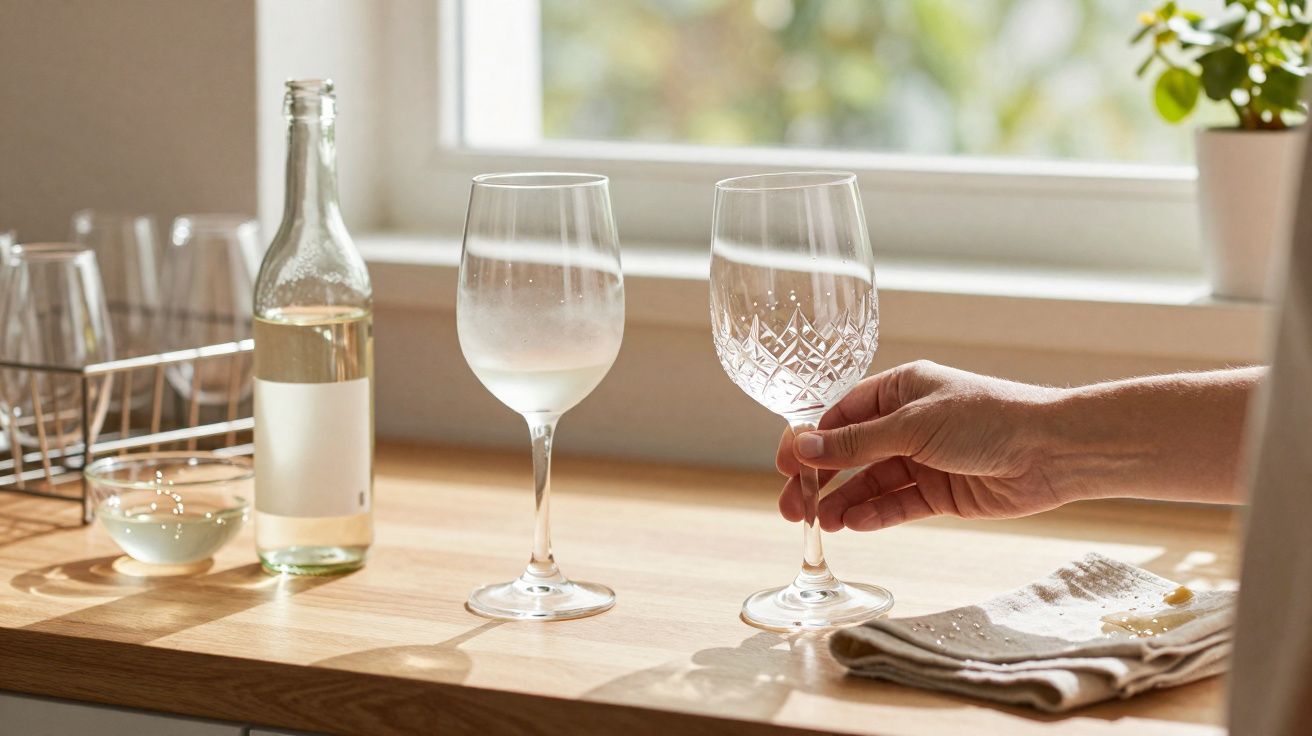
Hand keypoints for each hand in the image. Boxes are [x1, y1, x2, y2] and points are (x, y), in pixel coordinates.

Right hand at [776, 360, 1069, 532]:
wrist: (1052, 450)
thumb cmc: (988, 417)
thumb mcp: (912, 425)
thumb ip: (857, 442)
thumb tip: (804, 446)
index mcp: (900, 389)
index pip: (841, 414)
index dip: (810, 439)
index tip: (784, 464)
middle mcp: (908, 423)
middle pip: (851, 452)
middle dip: (820, 477)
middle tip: (790, 505)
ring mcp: (925, 459)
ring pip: (872, 482)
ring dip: (844, 500)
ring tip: (818, 522)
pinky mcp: (942, 493)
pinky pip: (899, 504)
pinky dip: (876, 514)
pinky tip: (853, 524)